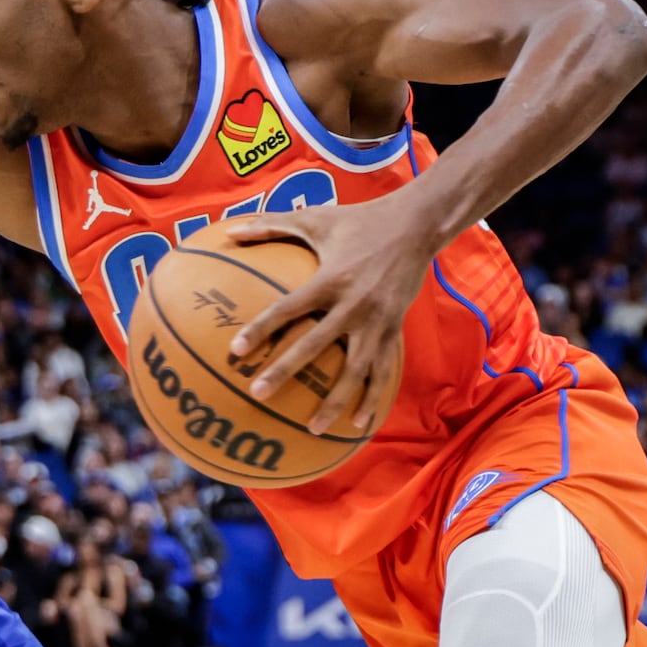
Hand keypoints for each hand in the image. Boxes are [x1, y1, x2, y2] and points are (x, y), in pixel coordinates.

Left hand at [222, 202, 431, 434]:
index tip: (235, 350)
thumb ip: (272, 224)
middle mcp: (353, 305)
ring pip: (354, 371)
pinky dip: (372, 399)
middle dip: (285, 371)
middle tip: (258, 394)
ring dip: (334, 401)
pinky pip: (382, 371)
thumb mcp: (315, 218)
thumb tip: (230, 232)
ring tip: (313, 428)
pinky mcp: (394, 330)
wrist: (416, 226)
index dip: (261, 329)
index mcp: (330, 279)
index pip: (288, 308)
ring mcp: (376, 322)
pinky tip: (358, 425)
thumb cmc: (359, 220)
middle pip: (315, 345)